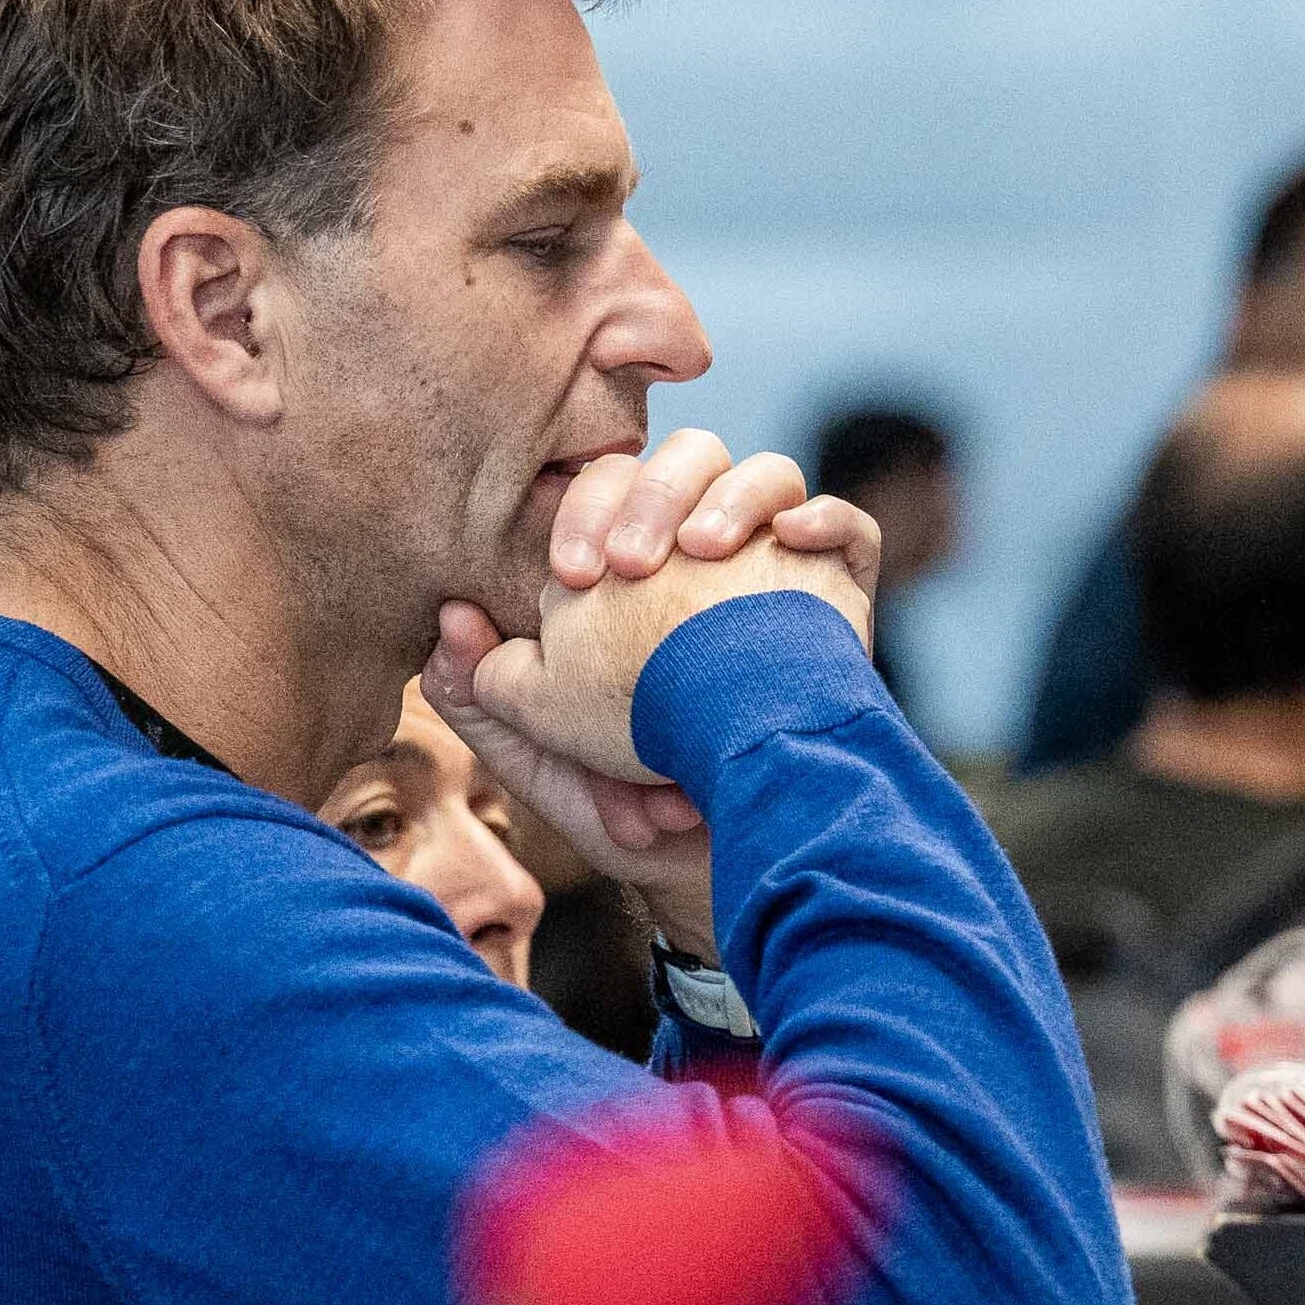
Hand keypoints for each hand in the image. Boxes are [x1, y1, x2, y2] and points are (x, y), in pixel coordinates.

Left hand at [439, 433, 872, 945]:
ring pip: (770, 474)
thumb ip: (483, 692)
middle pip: (690, 457)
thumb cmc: (628, 797)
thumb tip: (453, 616)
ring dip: (735, 496)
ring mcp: (776, 568)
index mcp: (636, 567)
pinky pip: (851, 530)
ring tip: (708, 550)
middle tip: (633, 565)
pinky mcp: (841, 597)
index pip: (609, 485)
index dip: (587, 508)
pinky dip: (826, 519)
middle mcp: (706, 553)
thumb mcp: (543, 750)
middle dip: (655, 494)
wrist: (728, 846)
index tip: (574, 574)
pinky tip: (793, 538)